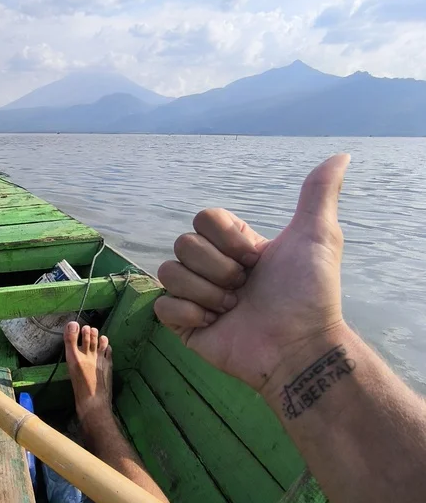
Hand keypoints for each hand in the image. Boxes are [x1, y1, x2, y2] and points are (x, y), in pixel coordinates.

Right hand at [154, 154, 350, 397]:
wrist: (298, 346)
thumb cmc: (310, 294)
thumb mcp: (317, 236)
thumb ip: (318, 194)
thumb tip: (340, 155)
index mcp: (234, 246)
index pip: (203, 218)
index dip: (226, 239)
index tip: (256, 259)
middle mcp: (212, 267)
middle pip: (183, 243)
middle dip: (218, 268)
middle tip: (245, 289)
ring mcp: (195, 296)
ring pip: (169, 273)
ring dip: (205, 292)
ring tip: (232, 309)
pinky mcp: (183, 324)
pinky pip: (161, 305)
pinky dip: (188, 313)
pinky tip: (215, 324)